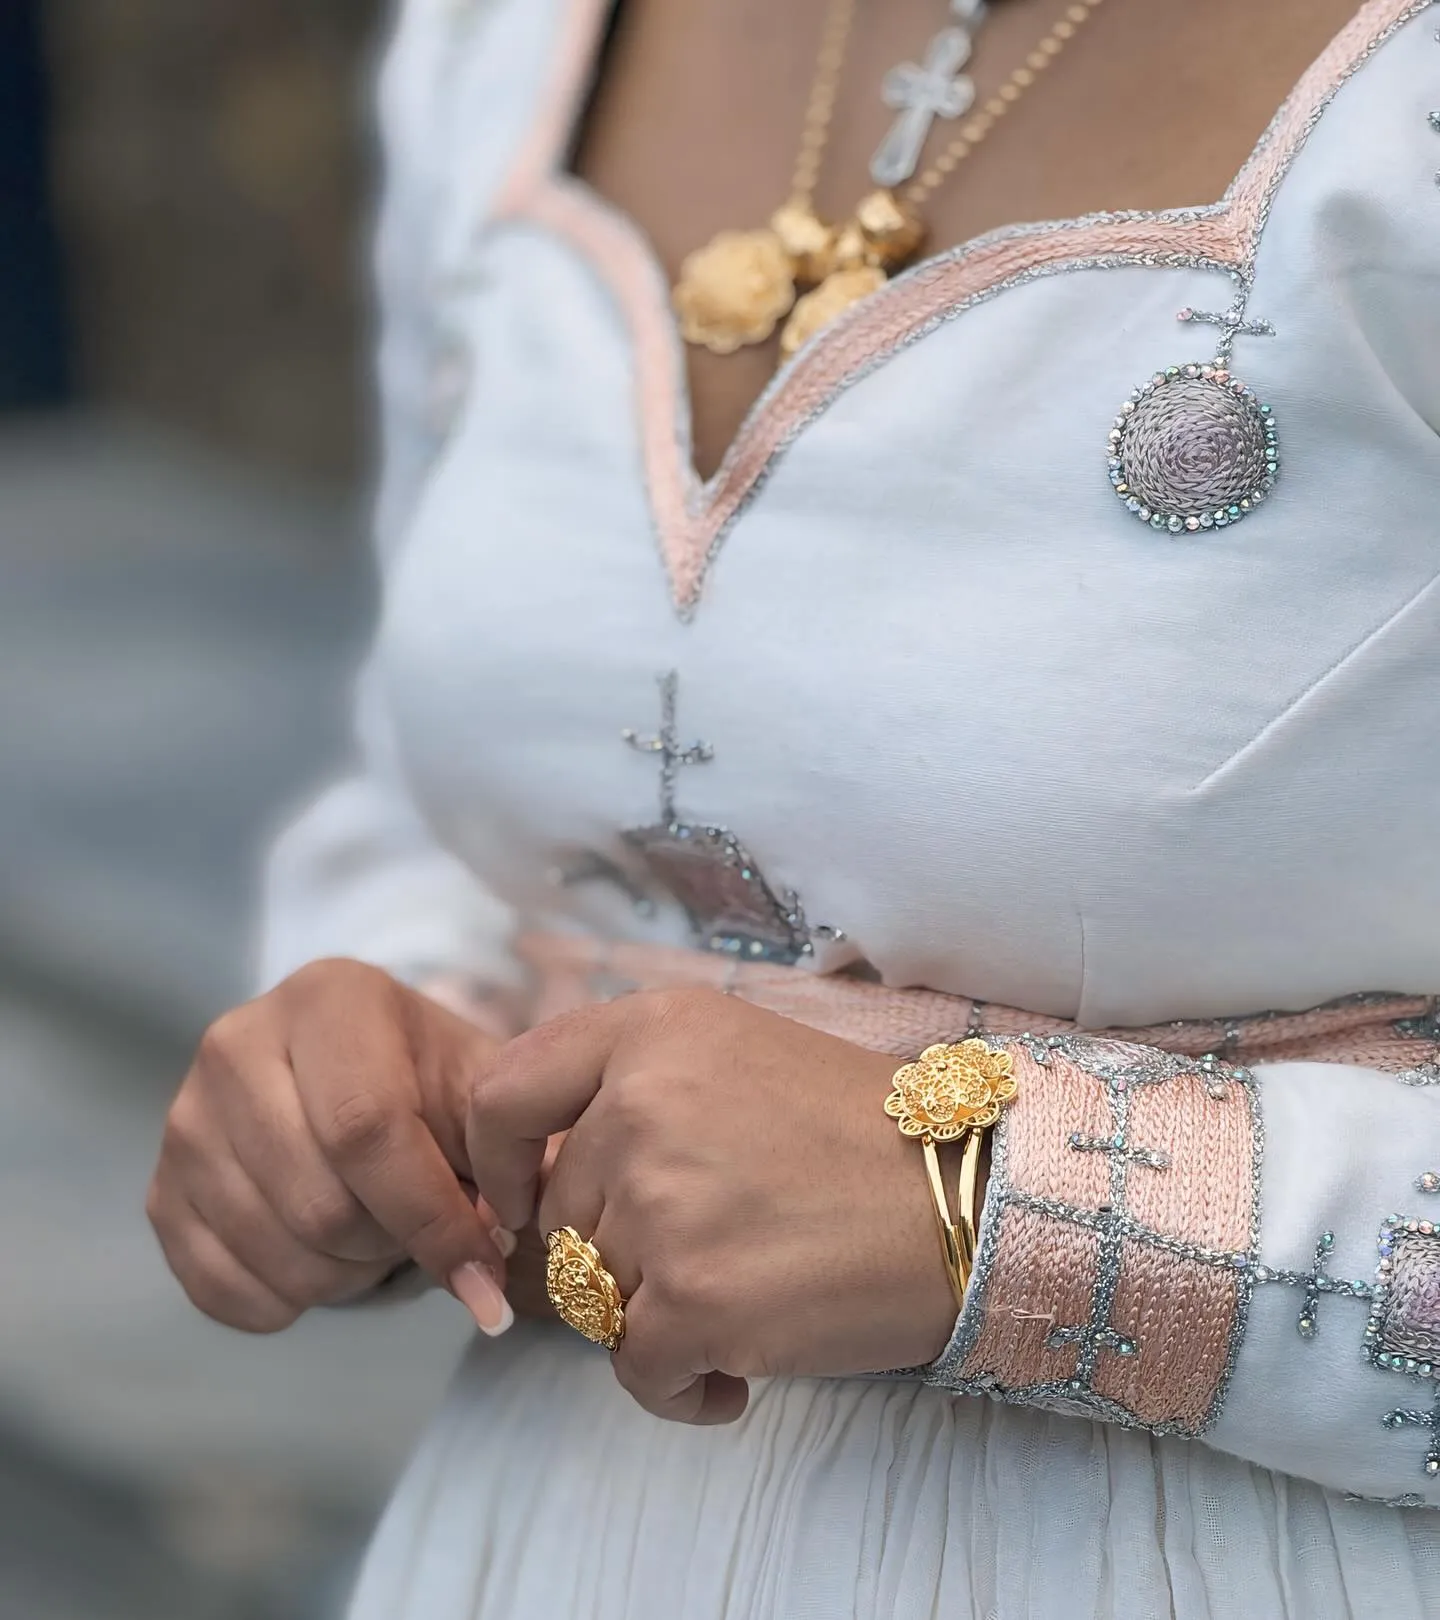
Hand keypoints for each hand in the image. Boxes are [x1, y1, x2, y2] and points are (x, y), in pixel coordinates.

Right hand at [148, 959, 514, 1335]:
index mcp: (329, 999)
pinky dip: (291, 1301)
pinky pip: (224, 1289)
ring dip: (346, 1277)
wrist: (358, 1077)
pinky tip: (324, 1260)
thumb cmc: (430, 1082)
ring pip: (276, 1253)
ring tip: (376, 1238)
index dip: (431, 1216)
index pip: (367, 1127)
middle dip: (392, 1246)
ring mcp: (185, 1119)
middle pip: (320, 1202)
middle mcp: (237, 1044)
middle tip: (420, 1235)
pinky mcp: (159, 1189)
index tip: (482, 1273)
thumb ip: (500, 1162)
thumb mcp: (480, 1091)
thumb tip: (491, 1271)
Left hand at [467, 989, 960, 1423]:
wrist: (973, 1200)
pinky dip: (682, 1387)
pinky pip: (636, 1371)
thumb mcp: (739, 1055)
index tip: (522, 1201)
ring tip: (750, 1297)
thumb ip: (636, 1088)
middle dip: (621, 1256)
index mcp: (652, 1032)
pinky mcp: (690, 1299)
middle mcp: (640, 1105)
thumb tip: (543, 1173)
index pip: (504, 1095)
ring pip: (598, 1298)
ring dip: (659, 1320)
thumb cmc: (862, 1133)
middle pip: (564, 1218)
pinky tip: (739, 1372)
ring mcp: (660, 1203)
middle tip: (717, 1257)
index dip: (496, 1161)